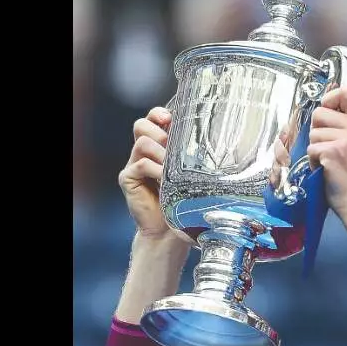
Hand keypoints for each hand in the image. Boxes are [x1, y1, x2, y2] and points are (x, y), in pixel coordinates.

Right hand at [118, 107, 184, 240]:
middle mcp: (144, 153)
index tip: (171, 118)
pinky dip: (154, 169)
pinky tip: (165, 180)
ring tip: (172, 167)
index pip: (153, 119)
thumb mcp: (192, 175)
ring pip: (142, 142)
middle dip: (158, 129)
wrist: (169, 231)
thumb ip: (193, 157)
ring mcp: (134, 165)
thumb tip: (218, 139)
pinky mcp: (128, 179)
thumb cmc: (185, 201)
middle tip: (171, 144)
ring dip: (160, 151)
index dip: (159, 114)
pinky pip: (139, 164)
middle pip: (141, 125)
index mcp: (159, 146)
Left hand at [307, 85, 346, 221]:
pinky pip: (311, 148)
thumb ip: (345, 123)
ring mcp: (346, 139)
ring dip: (315, 148)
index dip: (329, 98)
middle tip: (329, 147)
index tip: (327, 112)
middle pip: (320, 112)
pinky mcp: (332, 152)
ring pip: (313, 133)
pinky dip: (313, 161)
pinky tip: (325, 169)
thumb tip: (323, 106)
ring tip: (329, 161)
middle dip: (317, 130)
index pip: (345, 91)